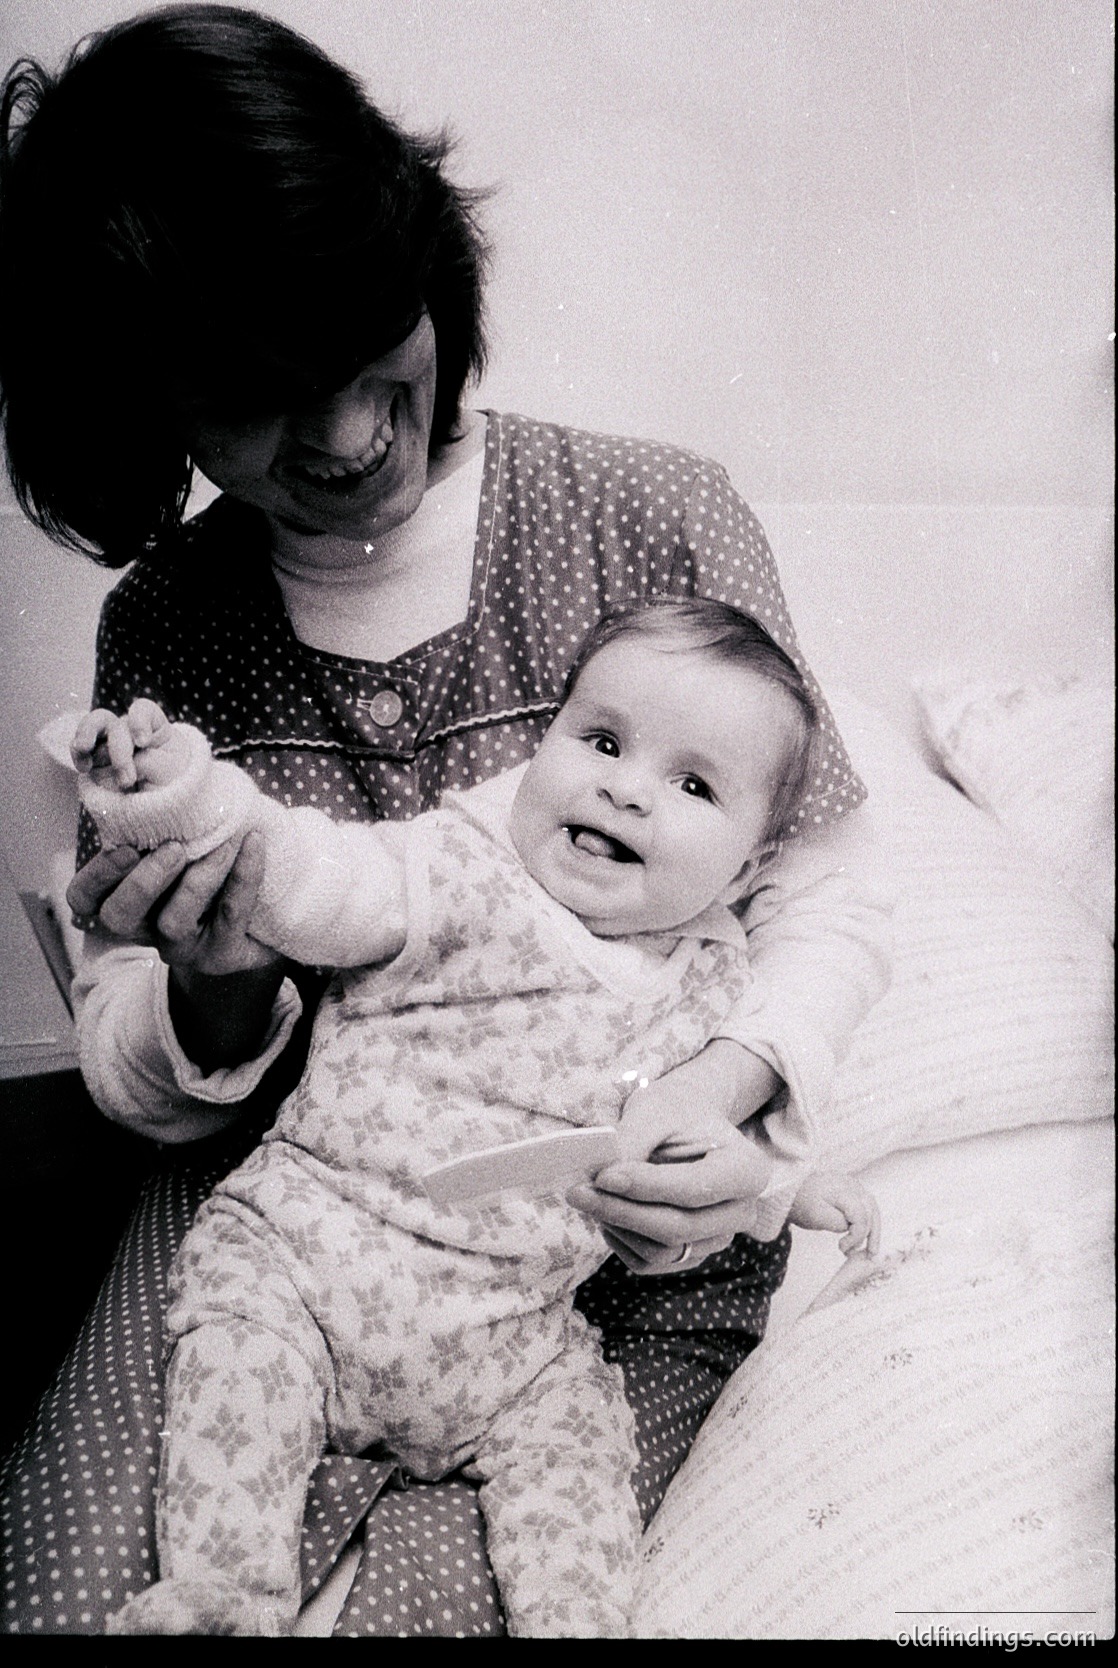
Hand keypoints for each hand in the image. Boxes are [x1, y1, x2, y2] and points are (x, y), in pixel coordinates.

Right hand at [67, 834, 286, 1070]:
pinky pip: (229, 915)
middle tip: (174, 848)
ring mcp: (182, 947)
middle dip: (141, 882)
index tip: (124, 847)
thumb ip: (159, 824)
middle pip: (118, 917)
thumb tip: (149, 777)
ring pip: (173, 923)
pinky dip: (243, 876)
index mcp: (124, 899)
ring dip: (197, 881)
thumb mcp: (181, 844)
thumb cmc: (212, 864)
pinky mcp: (222, 954)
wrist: (268, 915)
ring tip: (221, 845)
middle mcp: (145, 929)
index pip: (84, 898)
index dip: (96, 875)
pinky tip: (253, 842)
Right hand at [71, 698, 183, 790]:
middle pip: (114, 723)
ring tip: (84, 753)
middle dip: (118, 749)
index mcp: (152, 727)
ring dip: (89, 740)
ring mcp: (107, 744)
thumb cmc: (170, 781)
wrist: (159, 806)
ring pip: (91, 730)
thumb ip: (149, 762)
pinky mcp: (93, 760)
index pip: (142, 710)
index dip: (139, 721)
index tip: (143, 742)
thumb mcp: (169, 769)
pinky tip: (84, 768)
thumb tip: (122, 766)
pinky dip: (79, 755)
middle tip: (127, 779)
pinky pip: (80, 750)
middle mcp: (127, 731)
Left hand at [566, 1043, 775, 1274]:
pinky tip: (606, 1213)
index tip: (603, 1175)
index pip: (695, 1190)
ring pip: (663, 1252)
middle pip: (679, 1228)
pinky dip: (620, 1241)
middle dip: (622, 1211)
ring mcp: (718, 1238)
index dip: (646, 1186)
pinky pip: (650, 1263)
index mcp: (748, 1170)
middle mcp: (742, 1212)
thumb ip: (632, 1142)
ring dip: (618, 1227)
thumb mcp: (656, 1112)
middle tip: (579, 1191)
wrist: (686, 1126)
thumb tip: (602, 1178)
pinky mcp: (692, 1255)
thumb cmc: (674, 1113)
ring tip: (589, 1197)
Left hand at [789, 1171, 881, 1255]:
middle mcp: (852, 1184)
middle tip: (869, 1254)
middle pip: (870, 1211)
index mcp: (842, 1189)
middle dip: (870, 1234)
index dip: (856, 1235)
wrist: (791, 1191)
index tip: (842, 1248)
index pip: (859, 1215)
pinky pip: (865, 1207)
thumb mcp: (816, 1216)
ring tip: (872, 1250)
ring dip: (873, 1230)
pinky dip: (867, 1223)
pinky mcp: (852, 1191)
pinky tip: (865, 1237)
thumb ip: (838, 1223)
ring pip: (872, 1209)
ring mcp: (853, 1186)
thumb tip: (854, 1230)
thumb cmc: (802, 1203)